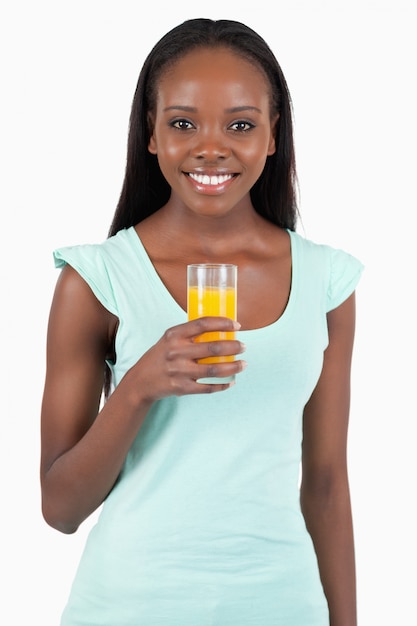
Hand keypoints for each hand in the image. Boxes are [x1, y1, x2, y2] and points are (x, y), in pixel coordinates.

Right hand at [123, 316, 246, 403]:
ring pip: (214, 369)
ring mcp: (179, 371)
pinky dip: (223, 385)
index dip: (222, 323)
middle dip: (234, 346)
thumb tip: (220, 330)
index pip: (203, 324)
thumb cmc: (160, 356)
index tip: (237, 325)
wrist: (141, 381)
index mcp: (174, 335)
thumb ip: (189, 334)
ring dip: (233, 366)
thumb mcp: (169, 339)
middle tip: (243, 346)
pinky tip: (231, 381)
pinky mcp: (182, 388)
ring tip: (243, 364)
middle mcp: (176, 352)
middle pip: (213, 348)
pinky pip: (208, 387)